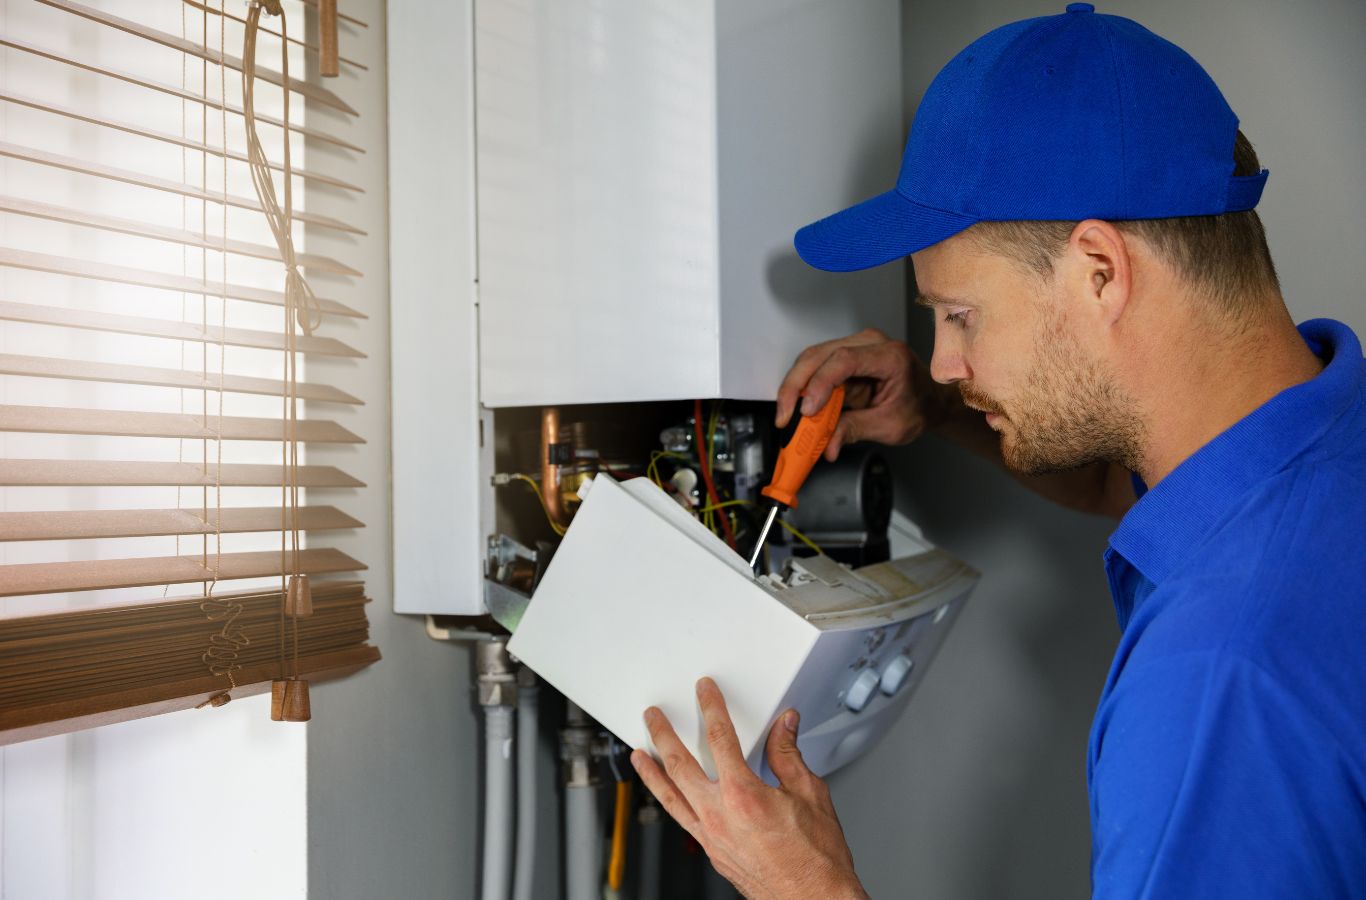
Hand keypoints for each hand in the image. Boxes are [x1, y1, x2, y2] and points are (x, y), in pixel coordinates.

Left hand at [631, 677, 867, 899]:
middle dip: (663, 734)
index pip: (720, 737)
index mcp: (744, 794)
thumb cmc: (815, 859)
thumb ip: (788, 755)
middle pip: (680, 764)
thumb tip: (783, 727)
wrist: (813, 899)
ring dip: (650, 771)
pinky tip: (665, 795)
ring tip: (638, 753)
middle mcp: (719, 815)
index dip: (711, 707)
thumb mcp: (809, 794)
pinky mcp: (711, 852)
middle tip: (653, 716)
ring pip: (669, 796)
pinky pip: (680, 819)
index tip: (704, 692)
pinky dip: (668, 801)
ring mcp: (711, 836)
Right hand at [776, 327, 946, 460]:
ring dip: (795, 389)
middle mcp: (869, 344)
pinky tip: (798, 410)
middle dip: (795, 387)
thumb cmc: (919, 407)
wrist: (929, 400)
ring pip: (811, 360)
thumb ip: (855, 430)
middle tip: (784, 417)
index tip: (807, 410)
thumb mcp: (891, 426)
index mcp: (889, 356)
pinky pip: (815, 370)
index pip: (844, 360)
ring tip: (789, 417)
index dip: (820, 384)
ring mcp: (854, 347)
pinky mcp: (843, 359)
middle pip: (819, 355)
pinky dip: (803, 391)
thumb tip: (826, 444)